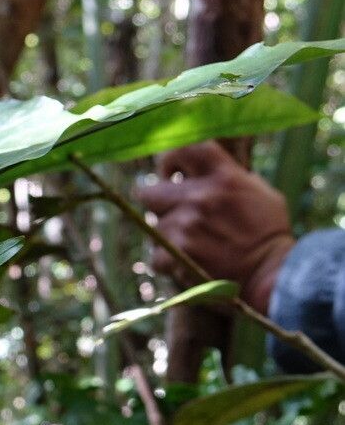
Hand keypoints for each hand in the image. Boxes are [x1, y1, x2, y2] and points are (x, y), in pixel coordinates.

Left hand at [136, 141, 294, 314]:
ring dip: (168, 240)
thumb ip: (231, 179)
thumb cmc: (271, 235)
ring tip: (192, 248)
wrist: (273, 275)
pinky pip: (158, 257)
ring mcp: (188, 224)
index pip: (185, 149)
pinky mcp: (180, 252)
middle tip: (170, 215)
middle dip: (156, 204)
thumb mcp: (260, 193)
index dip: (169, 159)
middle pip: (149, 192)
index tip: (170, 174)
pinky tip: (188, 266)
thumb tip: (207, 173)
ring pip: (155, 228)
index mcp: (224, 176)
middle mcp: (201, 196)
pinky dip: (169, 264)